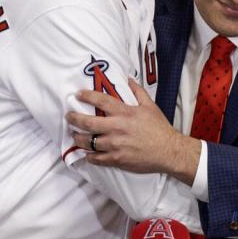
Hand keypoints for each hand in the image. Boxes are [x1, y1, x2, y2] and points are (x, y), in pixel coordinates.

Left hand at [66, 79, 201, 182]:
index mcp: (125, 113)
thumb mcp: (150, 106)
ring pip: (88, 142)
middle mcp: (117, 128)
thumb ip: (138, 92)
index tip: (77, 94)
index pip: (101, 101)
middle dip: (74, 118)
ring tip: (75, 136)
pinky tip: (88, 153)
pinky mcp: (116, 159)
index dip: (87, 96)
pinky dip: (89, 156)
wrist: (168, 151)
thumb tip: (129, 79)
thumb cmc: (159, 128)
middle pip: (88, 123)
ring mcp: (115, 145)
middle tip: (69, 116)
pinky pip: (96, 158)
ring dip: (78, 138)